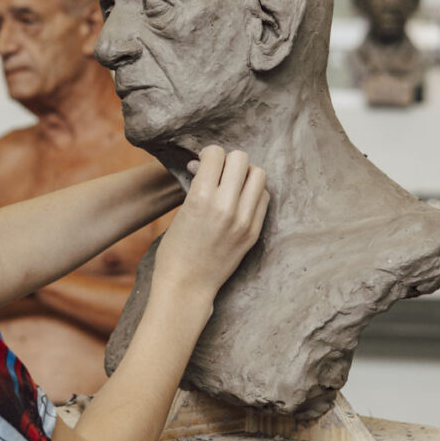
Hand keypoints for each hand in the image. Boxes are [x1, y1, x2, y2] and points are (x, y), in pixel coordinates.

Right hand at [152, 145, 267, 305]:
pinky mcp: (253, 233)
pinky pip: (264, 198)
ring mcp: (243, 221)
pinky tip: (240, 201)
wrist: (187, 286)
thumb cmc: (176, 249)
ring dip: (245, 175)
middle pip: (241, 159)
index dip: (208, 155)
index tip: (204, 164)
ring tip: (233, 185)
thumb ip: (197, 184)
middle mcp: (226, 207)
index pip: (216, 154)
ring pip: (258, 175)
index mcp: (200, 198)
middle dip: (229, 161)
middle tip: (220, 173)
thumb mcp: (181, 211)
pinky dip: (253, 193)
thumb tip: (204, 162)